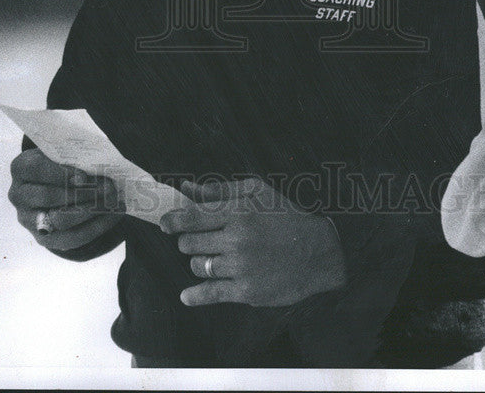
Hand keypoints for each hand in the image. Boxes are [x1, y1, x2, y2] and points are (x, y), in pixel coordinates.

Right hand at [9, 147, 124, 251]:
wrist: (51, 184)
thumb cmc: (60, 162)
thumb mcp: (61, 153)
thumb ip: (73, 157)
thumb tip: (96, 169)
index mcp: (21, 168)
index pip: (36, 169)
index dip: (61, 173)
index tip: (85, 176)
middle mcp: (18, 195)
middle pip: (48, 197)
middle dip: (82, 193)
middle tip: (109, 187)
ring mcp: (29, 219)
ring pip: (60, 220)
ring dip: (92, 210)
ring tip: (113, 200)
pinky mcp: (43, 238)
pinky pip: (71, 238)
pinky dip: (96, 227)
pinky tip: (113, 215)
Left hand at [160, 177, 346, 306]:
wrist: (320, 252)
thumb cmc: (286, 216)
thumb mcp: (257, 192)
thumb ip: (220, 190)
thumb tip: (187, 187)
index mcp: (239, 211)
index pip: (192, 216)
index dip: (173, 221)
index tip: (165, 223)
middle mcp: (237, 239)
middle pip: (190, 243)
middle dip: (188, 241)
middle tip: (198, 240)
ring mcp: (241, 266)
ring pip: (198, 266)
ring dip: (198, 262)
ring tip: (212, 257)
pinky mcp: (247, 291)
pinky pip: (210, 293)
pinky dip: (194, 295)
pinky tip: (187, 296)